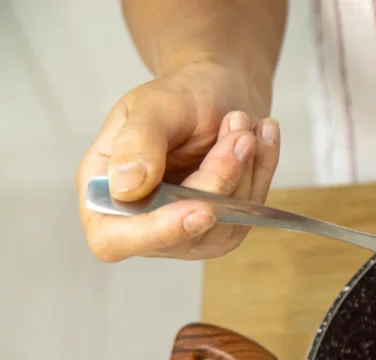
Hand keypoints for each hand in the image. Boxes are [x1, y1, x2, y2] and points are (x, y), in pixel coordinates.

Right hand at [76, 61, 279, 261]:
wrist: (217, 96)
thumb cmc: (176, 99)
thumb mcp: (151, 106)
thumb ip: (136, 143)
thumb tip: (126, 189)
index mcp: (105, 193)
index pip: (115, 239)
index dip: (157, 232)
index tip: (201, 209)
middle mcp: (143, 221)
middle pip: (185, 230)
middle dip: (219, 180)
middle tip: (239, 133)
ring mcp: (188, 232)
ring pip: (226, 224)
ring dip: (243, 170)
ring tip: (242, 124)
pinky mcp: (225, 229)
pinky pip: (251, 212)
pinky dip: (261, 170)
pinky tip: (261, 136)